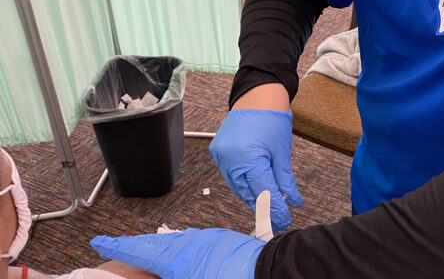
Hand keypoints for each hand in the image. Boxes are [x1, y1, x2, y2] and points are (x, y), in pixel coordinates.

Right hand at [91, 228, 264, 278]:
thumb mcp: (187, 278)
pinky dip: (183, 246)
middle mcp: (191, 244)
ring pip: (177, 241)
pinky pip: (196, 242)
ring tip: (149, 252)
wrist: (271, 273)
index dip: (116, 247)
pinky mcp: (224, 241)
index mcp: (177, 260)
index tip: (100, 243)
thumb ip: (164, 276)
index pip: (138, 252)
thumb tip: (159, 272)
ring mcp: (209, 240)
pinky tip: (185, 252)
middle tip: (119, 247)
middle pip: (155, 244)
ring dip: (161, 247)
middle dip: (136, 246)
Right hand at [209, 109, 302, 230]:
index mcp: (248, 157)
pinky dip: (243, 183)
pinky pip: (230, 175)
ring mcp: (221, 155)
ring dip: (253, 196)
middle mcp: (230, 158)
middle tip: (278, 216)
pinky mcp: (217, 152)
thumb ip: (285, 179)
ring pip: (237, 186)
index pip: (263, 192)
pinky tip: (255, 188)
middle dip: (264, 206)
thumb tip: (292, 201)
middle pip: (247, 192)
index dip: (275, 208)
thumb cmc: (272, 119)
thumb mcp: (282, 151)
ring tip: (269, 204)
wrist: (257, 95)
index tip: (285, 219)